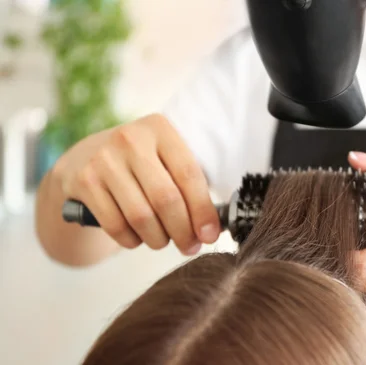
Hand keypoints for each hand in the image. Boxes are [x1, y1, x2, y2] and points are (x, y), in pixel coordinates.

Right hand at [52, 114, 219, 255]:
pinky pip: (116, 225)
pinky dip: (132, 240)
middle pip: (166, 198)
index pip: (189, 174)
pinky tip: (138, 239)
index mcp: (160, 129)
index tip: (210, 235)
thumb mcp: (164, 157)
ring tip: (163, 241)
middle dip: (183, 231)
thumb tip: (210, 229)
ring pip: (141, 216)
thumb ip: (188, 184)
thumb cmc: (140, 163)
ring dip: (158, 239)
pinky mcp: (84, 182)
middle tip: (189, 246)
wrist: (84, 157)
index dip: (203, 210)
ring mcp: (104, 160)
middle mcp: (130, 140)